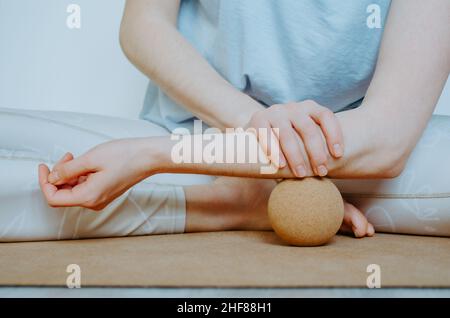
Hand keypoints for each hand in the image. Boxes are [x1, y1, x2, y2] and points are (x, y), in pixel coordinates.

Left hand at [38, 138, 152, 210]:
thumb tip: (51, 178)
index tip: (43, 166)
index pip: (54, 198)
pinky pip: (85, 187)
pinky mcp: (105, 192)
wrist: (148, 157)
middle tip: (67, 156)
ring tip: (76, 157)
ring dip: (69, 174)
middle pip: (63, 194)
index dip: (44, 182)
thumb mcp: (90, 159)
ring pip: (74, 190)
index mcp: (89, 197)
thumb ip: (67, 170)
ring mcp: (100, 198)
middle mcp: (94, 202)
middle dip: (58, 175)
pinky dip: (80, 176)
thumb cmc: (124, 156)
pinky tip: (86, 163)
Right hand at [247, 100, 343, 176]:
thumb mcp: (304, 137)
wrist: (256, 131)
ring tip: (301, 174)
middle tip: (321, 172)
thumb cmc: (288, 142)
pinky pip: (266, 135)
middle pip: (308, 128)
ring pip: (287, 134)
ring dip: (295, 156)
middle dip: (316, 152)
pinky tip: (280, 165)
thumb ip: (317, 147)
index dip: (334, 134)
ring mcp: (274, 112)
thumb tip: (339, 167)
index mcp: (309, 108)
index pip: (326, 116)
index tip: (338, 155)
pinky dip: (273, 151)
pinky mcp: (258, 118)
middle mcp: (293, 107)